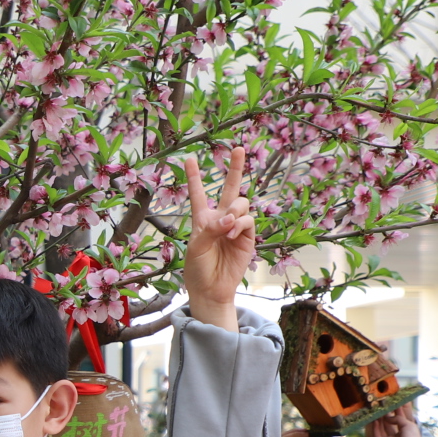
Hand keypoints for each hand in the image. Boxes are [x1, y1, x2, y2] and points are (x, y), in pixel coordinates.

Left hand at [180, 148, 255, 330]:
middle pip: (229, 188)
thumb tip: (230, 219)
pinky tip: (232, 233)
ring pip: (240, 204)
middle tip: (238, 147)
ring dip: (234, 211)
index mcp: (202, 219)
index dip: (195, 177)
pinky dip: (240, 223)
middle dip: (235, 168)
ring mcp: (235, 226)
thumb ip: (211, 229)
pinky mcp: (247, 237)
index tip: (189, 159)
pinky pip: (248, 220)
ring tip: (226, 228)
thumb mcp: (196, 247)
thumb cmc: (198, 268)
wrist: (212, 289)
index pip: (198, 194)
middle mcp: (220, 218)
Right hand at [363, 406, 424, 436]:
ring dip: (379, 420)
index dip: (394, 413)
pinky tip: (374, 419)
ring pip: (381, 428)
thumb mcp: (408, 424)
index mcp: (403, 433)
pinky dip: (375, 427)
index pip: (397, 421)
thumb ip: (398, 418)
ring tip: (376, 410)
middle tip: (381, 406)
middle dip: (384, 415)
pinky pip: (376, 434)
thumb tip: (387, 416)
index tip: (390, 404)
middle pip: (387, 424)